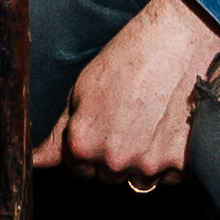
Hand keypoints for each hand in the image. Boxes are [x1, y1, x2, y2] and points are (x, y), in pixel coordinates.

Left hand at [33, 0, 218, 178]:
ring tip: (152, 121)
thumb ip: (60, 133)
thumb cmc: (130, 56)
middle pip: (110, 175)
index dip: (89, 147)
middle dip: (115, 155)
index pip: (79, 168)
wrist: (180, 39)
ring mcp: (150, 164)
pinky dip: (171, 158)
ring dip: (143, 160)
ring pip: (141, 179)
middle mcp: (115, 160)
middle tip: (129, 118)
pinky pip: (170, 175)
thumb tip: (37, 160)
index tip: (103, 125)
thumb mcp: (83, 89)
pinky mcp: (182, 163)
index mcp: (84, 143)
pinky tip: (172, 127)